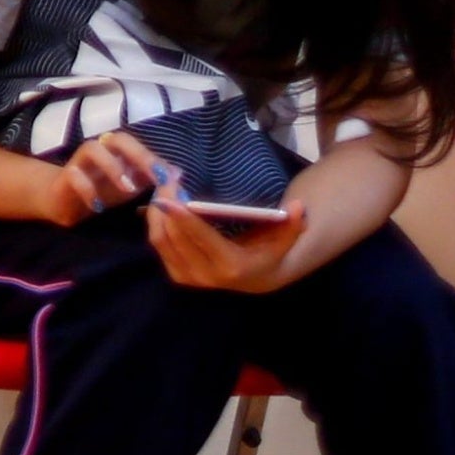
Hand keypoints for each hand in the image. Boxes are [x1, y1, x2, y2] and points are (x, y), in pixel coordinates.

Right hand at [36, 132, 165, 224]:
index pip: (138, 145)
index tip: (169, 177)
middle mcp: (99, 150)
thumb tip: (178, 172)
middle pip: (118, 138)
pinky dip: (87, 189)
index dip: (154, 158)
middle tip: (154, 176)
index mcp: (116, 152)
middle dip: (139, 155)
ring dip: (112, 167)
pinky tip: (98, 206)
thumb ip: (151, 179)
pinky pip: (74, 175)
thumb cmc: (100, 191)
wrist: (63, 203)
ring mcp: (79, 161)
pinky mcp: (64, 177)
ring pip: (92, 148)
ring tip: (128, 189)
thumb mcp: (130, 187)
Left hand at [147, 194, 309, 290]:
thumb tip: (299, 207)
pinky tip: (162, 200)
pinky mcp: (177, 275)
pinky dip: (155, 221)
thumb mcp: (284, 238)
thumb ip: (292, 224)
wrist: (257, 278)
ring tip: (163, 184)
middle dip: (165, 206)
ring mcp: (189, 278)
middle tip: (165, 176)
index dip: (183, 218)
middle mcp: (206, 276)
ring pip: (160, 240)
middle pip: (173, 237)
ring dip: (156, 211)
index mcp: (231, 266)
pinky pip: (158, 245)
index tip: (168, 197)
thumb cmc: (269, 251)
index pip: (201, 238)